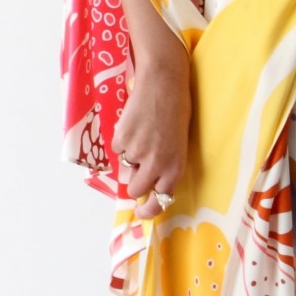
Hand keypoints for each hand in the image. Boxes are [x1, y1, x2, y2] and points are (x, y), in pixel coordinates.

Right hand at [114, 53, 190, 215]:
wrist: (163, 83)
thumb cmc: (176, 110)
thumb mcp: (178, 144)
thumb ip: (165, 165)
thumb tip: (148, 181)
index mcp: (175, 168)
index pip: (160, 200)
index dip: (148, 209)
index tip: (141, 212)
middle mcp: (156, 164)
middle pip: (135, 189)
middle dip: (134, 182)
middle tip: (137, 168)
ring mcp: (137, 153)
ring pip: (124, 169)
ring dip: (128, 159)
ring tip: (141, 136)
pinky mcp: (122, 139)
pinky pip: (117, 149)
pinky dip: (122, 141)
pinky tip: (134, 125)